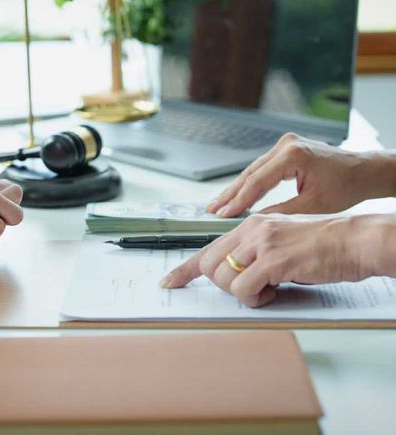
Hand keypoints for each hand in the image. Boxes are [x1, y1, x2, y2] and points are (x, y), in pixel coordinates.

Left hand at [160, 213, 395, 307]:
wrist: (353, 240)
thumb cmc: (321, 245)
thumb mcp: (280, 242)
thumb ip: (255, 253)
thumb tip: (235, 275)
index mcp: (250, 224)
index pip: (207, 247)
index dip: (185, 268)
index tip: (170, 281)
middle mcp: (250, 229)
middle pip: (208, 265)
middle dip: (222, 285)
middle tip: (250, 287)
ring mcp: (260, 243)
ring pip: (222, 278)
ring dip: (242, 293)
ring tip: (268, 288)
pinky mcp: (273, 259)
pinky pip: (243, 288)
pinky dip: (256, 298)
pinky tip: (276, 290)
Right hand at [207, 133, 395, 216]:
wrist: (363, 171)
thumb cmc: (346, 186)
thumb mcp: (312, 206)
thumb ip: (280, 213)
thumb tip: (253, 222)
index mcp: (294, 155)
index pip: (258, 180)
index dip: (239, 200)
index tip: (224, 214)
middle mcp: (286, 145)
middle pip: (250, 173)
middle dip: (231, 194)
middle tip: (213, 209)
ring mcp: (284, 145)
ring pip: (253, 170)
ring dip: (237, 188)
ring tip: (218, 204)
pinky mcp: (284, 149)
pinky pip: (261, 168)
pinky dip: (249, 183)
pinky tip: (237, 194)